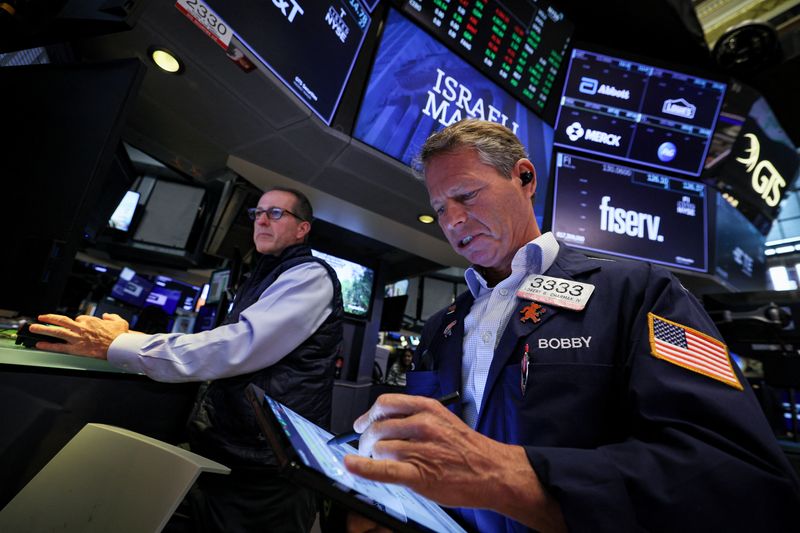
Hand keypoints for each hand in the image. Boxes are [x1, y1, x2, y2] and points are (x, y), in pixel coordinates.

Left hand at [30, 313, 131, 358]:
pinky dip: (48, 345)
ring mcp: (77, 338)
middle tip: (41, 318)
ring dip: (43, 329)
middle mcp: (81, 328)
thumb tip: (106, 315)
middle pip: (61, 321)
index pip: (80, 318)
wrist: (119, 347)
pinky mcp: (76, 349)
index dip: (78, 321)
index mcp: (91, 321)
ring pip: (56, 331)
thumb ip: (111, 317)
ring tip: (33, 328)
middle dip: (49, 318)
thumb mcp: (120, 321)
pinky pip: (59, 346)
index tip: (78, 324)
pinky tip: (40, 344)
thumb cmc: (120, 336)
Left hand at [343, 394, 565, 531]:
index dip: (368, 415)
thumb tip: (386, 421)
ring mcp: (419, 450)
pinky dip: (363, 468)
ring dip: (372, 456)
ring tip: (376, 461)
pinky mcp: (418, 474)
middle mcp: (422, 425)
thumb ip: (416, 418)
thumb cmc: (469, 448)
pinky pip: (383, 469)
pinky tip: (351, 465)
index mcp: (428, 409)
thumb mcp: (443, 419)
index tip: (361, 424)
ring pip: (379, 448)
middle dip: (366, 438)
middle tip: (366, 447)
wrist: (492, 471)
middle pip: (378, 426)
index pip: (385, 404)